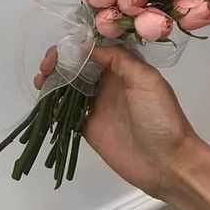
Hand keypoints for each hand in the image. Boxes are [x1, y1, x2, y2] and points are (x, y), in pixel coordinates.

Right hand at [35, 45, 200, 199]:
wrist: (168, 164)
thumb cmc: (161, 118)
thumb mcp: (146, 80)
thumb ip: (119, 59)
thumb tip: (88, 46)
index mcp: (124, 68)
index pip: (94, 48)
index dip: (74, 45)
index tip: (59, 51)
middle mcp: (108, 82)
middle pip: (77, 64)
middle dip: (58, 61)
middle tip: (46, 67)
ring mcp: (97, 105)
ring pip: (68, 85)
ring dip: (53, 79)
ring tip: (41, 81)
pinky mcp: (88, 126)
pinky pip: (66, 111)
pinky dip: (52, 103)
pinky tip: (43, 100)